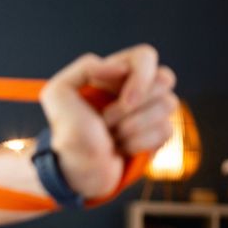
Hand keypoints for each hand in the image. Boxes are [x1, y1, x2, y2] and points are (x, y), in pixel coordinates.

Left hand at [39, 44, 177, 197]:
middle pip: (165, 79)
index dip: (142, 77)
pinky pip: (167, 129)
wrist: (77, 171)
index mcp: (114, 74)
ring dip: (134, 126)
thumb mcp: (58, 93)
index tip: (125, 101)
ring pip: (169, 105)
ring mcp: (149, 110)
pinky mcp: (158, 133)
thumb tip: (121, 67)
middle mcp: (135, 88)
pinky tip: (122, 148)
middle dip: (135, 107)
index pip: (145, 56)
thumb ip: (84, 67)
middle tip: (107, 122)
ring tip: (112, 136)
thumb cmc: (67, 132)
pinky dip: (140, 142)